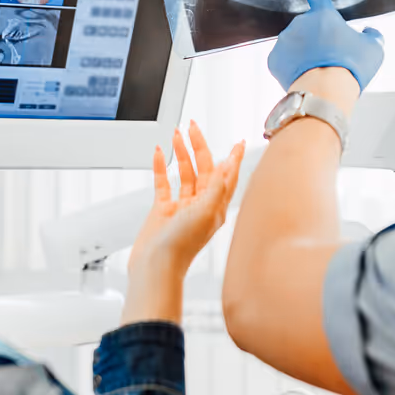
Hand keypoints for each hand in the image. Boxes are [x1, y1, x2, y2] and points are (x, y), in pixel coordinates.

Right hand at [124, 122, 244, 323]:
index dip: (233, 158)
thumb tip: (228, 164)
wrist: (155, 267)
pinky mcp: (162, 211)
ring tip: (176, 135)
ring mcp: (181, 208)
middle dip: (199, 147)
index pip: (227, 176)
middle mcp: (201, 205)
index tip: (238, 141)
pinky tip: (158, 154)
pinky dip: (160, 167)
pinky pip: (163, 184)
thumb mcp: (205, 212)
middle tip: (193, 127)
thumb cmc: (181, 246)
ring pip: (184, 174)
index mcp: (215, 207)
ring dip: (180, 154)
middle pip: (204, 169)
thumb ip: (217, 187)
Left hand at [267, 0, 385, 90]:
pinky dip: (292, 68)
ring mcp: (284, 41)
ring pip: (295, 45)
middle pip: (309, 29)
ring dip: (304, 54)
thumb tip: (370, 32)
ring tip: (319, 72)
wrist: (326, 91)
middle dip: (317, 40)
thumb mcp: (373, 49)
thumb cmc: (351, 67)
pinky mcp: (274, 60)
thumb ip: (372, 36)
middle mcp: (300, 23)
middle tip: (331, 59)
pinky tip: (305, 77)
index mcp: (323, 15)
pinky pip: (284, 61)